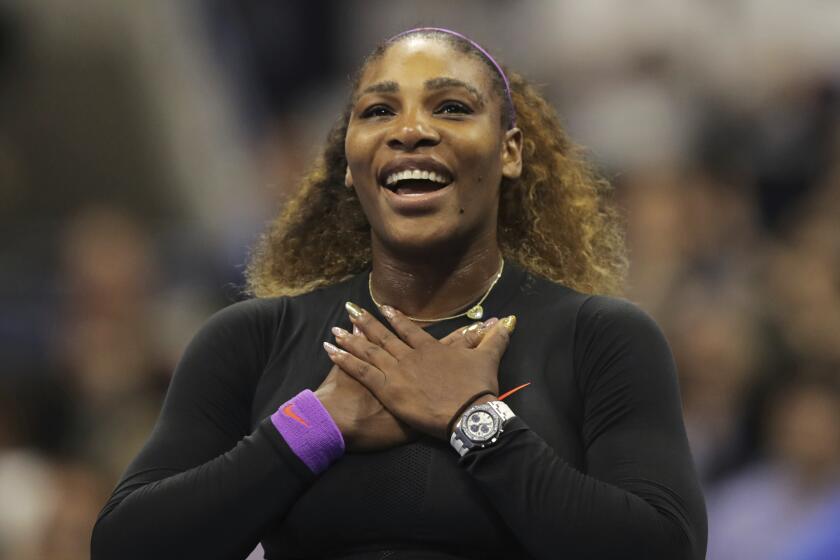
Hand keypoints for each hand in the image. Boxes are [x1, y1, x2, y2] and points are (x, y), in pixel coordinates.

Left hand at [324, 303, 514, 439]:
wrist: (467, 413)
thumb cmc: (476, 389)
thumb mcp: (487, 360)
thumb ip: (494, 339)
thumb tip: (508, 321)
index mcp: (430, 349)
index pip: (409, 330)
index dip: (395, 318)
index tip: (383, 307)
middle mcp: (410, 356)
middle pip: (383, 336)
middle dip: (365, 322)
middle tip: (348, 308)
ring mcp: (396, 372)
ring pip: (368, 351)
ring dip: (349, 339)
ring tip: (333, 328)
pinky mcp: (387, 389)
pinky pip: (360, 371)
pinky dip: (344, 359)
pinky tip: (330, 350)